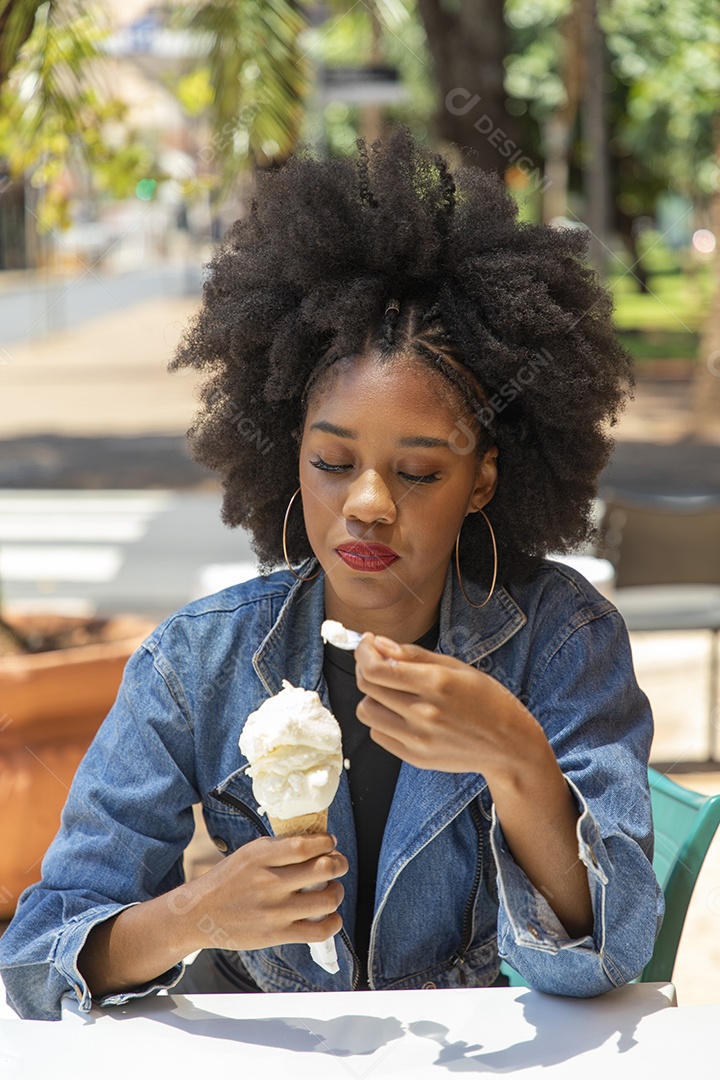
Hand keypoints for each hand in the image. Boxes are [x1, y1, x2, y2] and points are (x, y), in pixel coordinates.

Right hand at [181, 833, 347, 952]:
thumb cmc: (227, 880)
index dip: (327, 842)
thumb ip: (279, 847)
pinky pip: (318, 931)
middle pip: (324, 869)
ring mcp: (274, 911)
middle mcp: (269, 882)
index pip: (306, 845)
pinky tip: (330, 916)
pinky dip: (333, 923)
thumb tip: (315, 842)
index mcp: (261, 857)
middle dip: (339, 863)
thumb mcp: (249, 853)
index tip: (330, 841)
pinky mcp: (276, 935)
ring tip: (332, 889)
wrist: (199, 914)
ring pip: (327, 899)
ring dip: (337, 891)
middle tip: (337, 863)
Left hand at [354, 632, 536, 776]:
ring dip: (373, 696)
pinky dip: (383, 720)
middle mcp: (424, 713)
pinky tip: (403, 714)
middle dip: (365, 667)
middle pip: (367, 687)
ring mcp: (418, 739)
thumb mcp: (456, 667)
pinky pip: (378, 734)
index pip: (377, 669)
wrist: (509, 746)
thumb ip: (414, 655)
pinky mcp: (415, 758)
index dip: (364, 652)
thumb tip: (380, 644)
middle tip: (377, 661)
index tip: (368, 643)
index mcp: (436, 683)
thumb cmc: (486, 700)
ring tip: (392, 692)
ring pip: (366, 712)